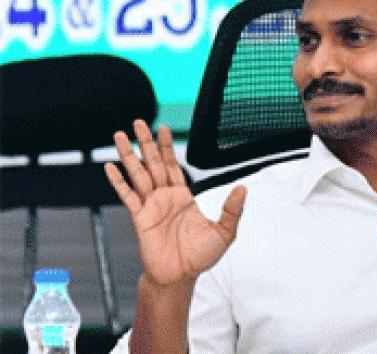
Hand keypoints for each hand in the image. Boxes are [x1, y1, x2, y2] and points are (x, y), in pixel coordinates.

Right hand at [105, 119, 246, 285]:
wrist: (181, 277)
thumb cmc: (201, 257)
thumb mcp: (224, 231)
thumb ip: (232, 209)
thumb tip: (243, 188)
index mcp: (183, 196)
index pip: (174, 165)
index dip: (168, 146)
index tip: (164, 129)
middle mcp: (165, 197)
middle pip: (153, 163)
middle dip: (146, 142)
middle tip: (138, 122)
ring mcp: (151, 206)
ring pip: (138, 174)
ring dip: (129, 155)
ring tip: (120, 135)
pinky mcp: (140, 218)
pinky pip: (127, 195)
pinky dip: (119, 181)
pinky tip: (111, 167)